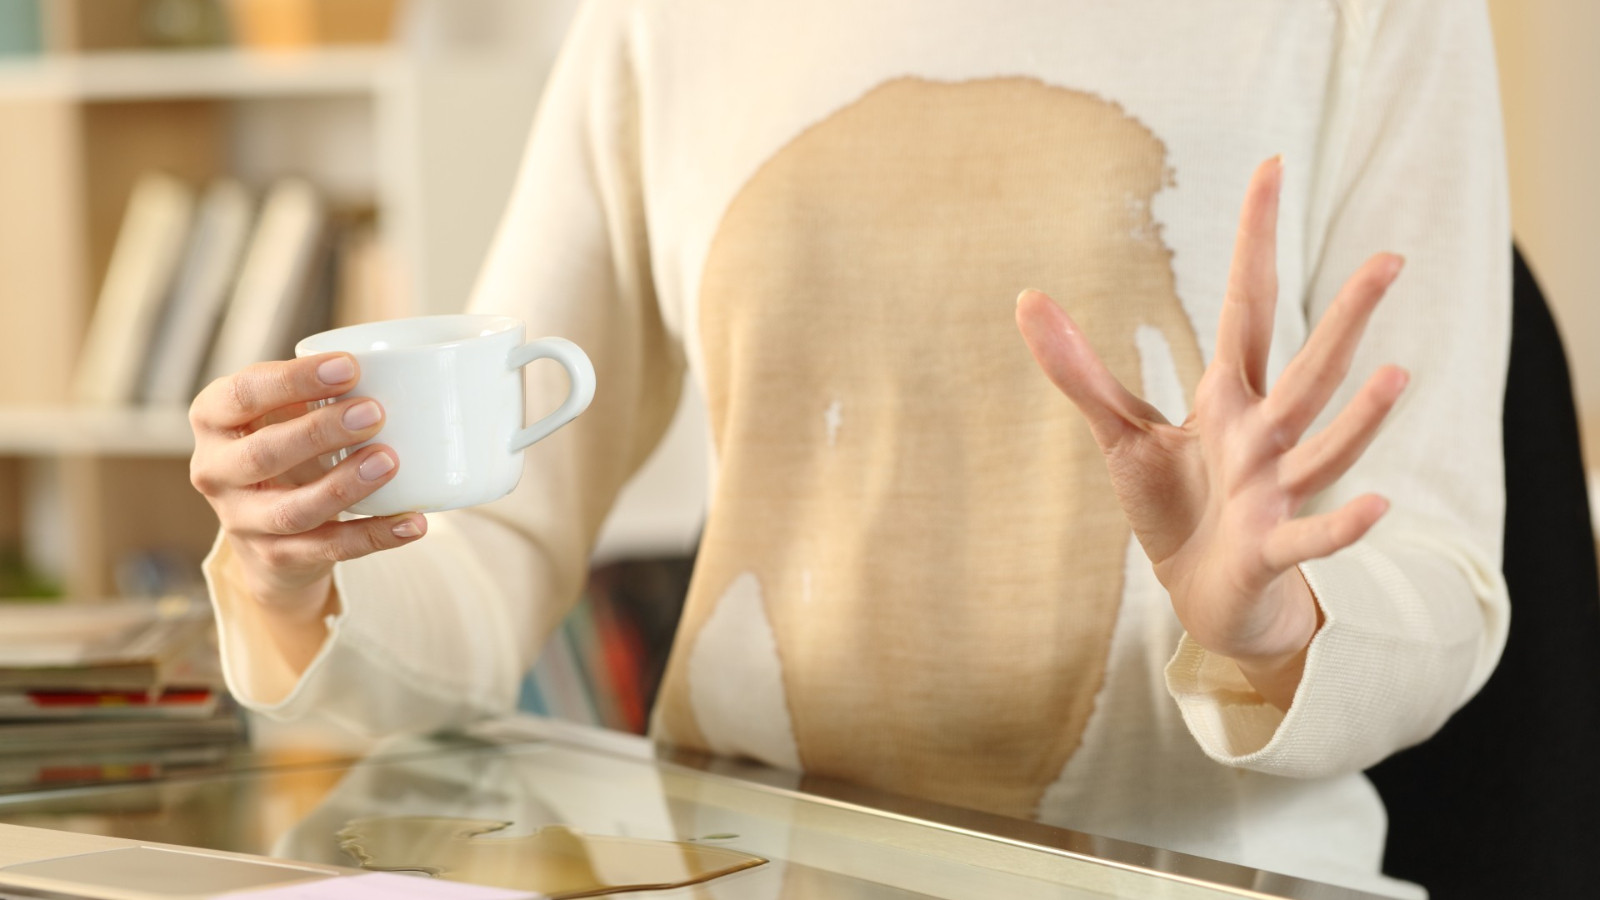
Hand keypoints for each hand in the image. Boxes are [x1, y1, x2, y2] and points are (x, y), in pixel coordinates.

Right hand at [189, 354, 427, 627]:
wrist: (265, 529)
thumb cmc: (283, 445)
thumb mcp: (283, 411)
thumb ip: (316, 389)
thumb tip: (395, 362)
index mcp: (213, 420)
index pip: (242, 395)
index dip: (293, 380)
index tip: (350, 367)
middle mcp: (215, 472)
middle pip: (262, 454)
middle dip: (319, 432)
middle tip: (374, 412)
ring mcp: (242, 521)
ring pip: (293, 510)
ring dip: (344, 487)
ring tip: (390, 462)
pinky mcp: (277, 558)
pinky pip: (329, 550)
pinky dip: (375, 536)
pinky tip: (413, 522)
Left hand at [1015, 157, 1408, 708]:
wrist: (1203, 594)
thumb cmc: (1176, 507)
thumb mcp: (1123, 432)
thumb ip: (1080, 370)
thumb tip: (1025, 297)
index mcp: (1230, 397)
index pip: (1248, 306)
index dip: (1254, 242)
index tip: (1270, 168)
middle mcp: (1264, 435)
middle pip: (1306, 367)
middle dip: (1347, 317)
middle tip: (1391, 259)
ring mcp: (1274, 490)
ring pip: (1322, 444)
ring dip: (1360, 416)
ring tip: (1398, 372)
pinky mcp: (1269, 546)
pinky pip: (1311, 537)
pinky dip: (1341, 526)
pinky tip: (1378, 505)